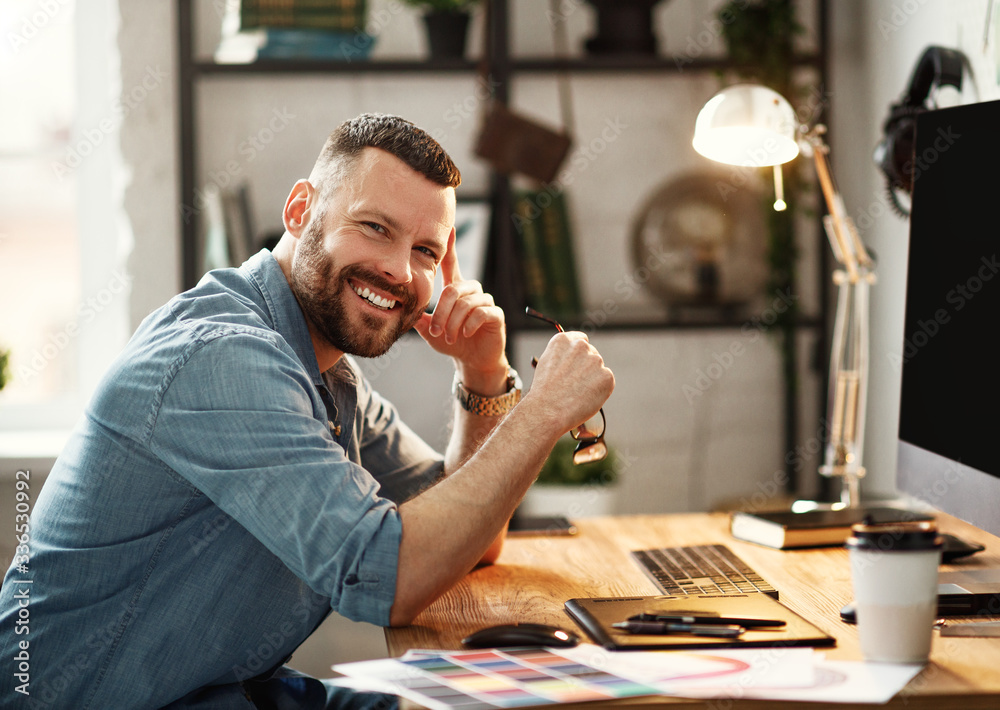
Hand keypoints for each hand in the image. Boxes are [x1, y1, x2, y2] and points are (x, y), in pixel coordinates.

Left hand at [412, 231, 507, 392]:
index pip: (451, 264)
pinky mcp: (496, 314)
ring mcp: (485, 301)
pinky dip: (469, 325)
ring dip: (454, 322)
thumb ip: (419, 317)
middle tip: (436, 330)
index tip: (449, 226)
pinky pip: (480, 313)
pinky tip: (466, 334)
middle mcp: (472, 291)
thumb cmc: (452, 342)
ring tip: (450, 336)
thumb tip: (402, 306)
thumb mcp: (430, 330)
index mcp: (456, 290)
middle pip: (453, 290)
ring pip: (465, 303)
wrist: (472, 361)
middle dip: (442, 312)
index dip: (450, 246)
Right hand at [526, 332, 613, 433]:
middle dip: (586, 369)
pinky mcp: (606, 375)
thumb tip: (575, 360)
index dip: (580, 354)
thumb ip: (563, 356)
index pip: (581, 340)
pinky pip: (606, 382)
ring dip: (593, 380)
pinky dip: (600, 391)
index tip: (578, 363)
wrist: (548, 410)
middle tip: (576, 385)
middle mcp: (580, 346)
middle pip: (591, 354)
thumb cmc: (544, 392)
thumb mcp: (546, 364)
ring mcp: (595, 359)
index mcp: (564, 340)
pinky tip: (585, 397)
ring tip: (577, 394)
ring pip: (599, 370)